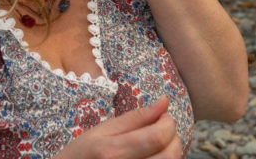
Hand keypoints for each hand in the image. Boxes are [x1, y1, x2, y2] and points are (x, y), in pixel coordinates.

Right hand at [55, 97, 181, 158]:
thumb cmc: (81, 155)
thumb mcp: (101, 131)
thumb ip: (135, 118)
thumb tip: (165, 102)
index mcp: (113, 152)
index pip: (158, 137)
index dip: (168, 123)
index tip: (162, 117)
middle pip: (170, 156)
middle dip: (174, 139)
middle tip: (162, 131)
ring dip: (171, 153)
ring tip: (157, 145)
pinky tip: (153, 157)